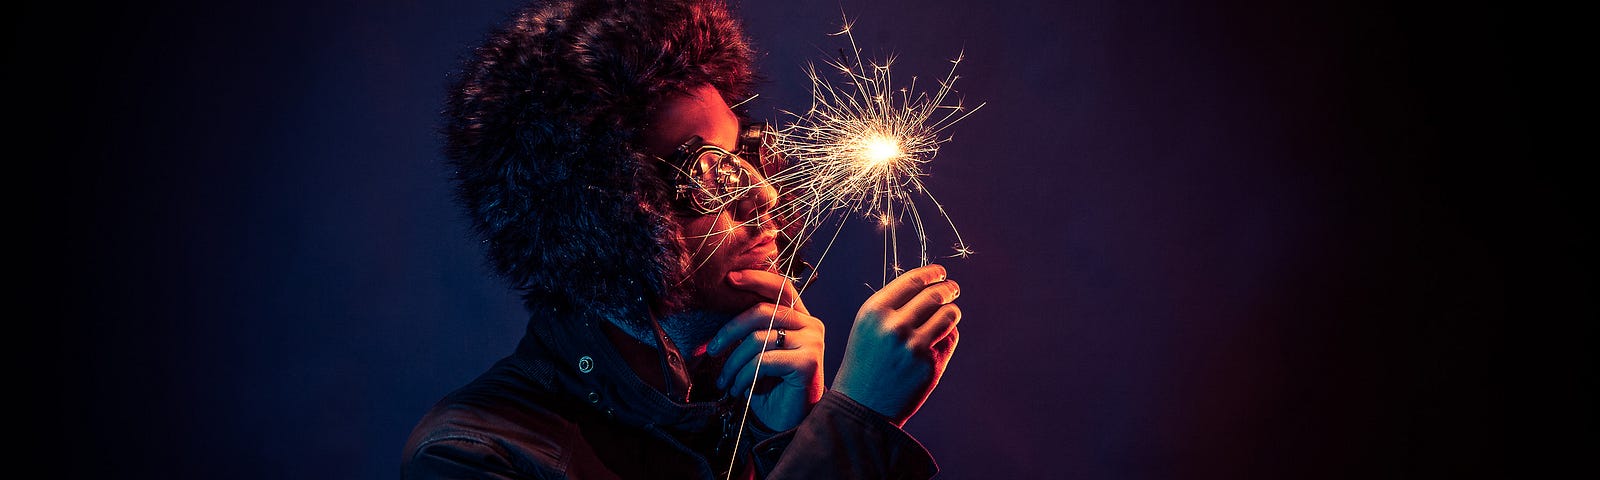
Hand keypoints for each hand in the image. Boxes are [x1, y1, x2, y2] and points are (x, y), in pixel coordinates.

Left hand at [705, 269, 825, 430]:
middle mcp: (811, 325)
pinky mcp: (807, 362)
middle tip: (712, 349)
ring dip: (734, 363)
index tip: (729, 278)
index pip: (781, 288)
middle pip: (762, 311)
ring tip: (726, 381)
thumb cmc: (771, 386)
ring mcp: (812, 342)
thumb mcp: (759, 351)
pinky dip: (744, 376)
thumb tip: (722, 304)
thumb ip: (753, 328)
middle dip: (729, 330)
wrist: (788, 422)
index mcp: (801, 318)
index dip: (756, 278)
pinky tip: (740, 389)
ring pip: (757, 339)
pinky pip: (762, 361)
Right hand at [832, 264, 961, 426]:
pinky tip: (937, 339)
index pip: (912, 281)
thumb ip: (893, 306)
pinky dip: (948, 334)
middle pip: (934, 295)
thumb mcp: (867, 327)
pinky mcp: (930, 364)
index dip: (931, 273)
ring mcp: (914, 346)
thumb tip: (929, 286)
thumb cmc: (865, 362)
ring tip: (949, 312)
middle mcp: (894, 326)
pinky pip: (950, 337)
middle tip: (952, 288)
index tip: (940, 272)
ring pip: (948, 314)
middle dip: (948, 289)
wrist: (861, 406)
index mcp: (874, 312)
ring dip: (952, 310)